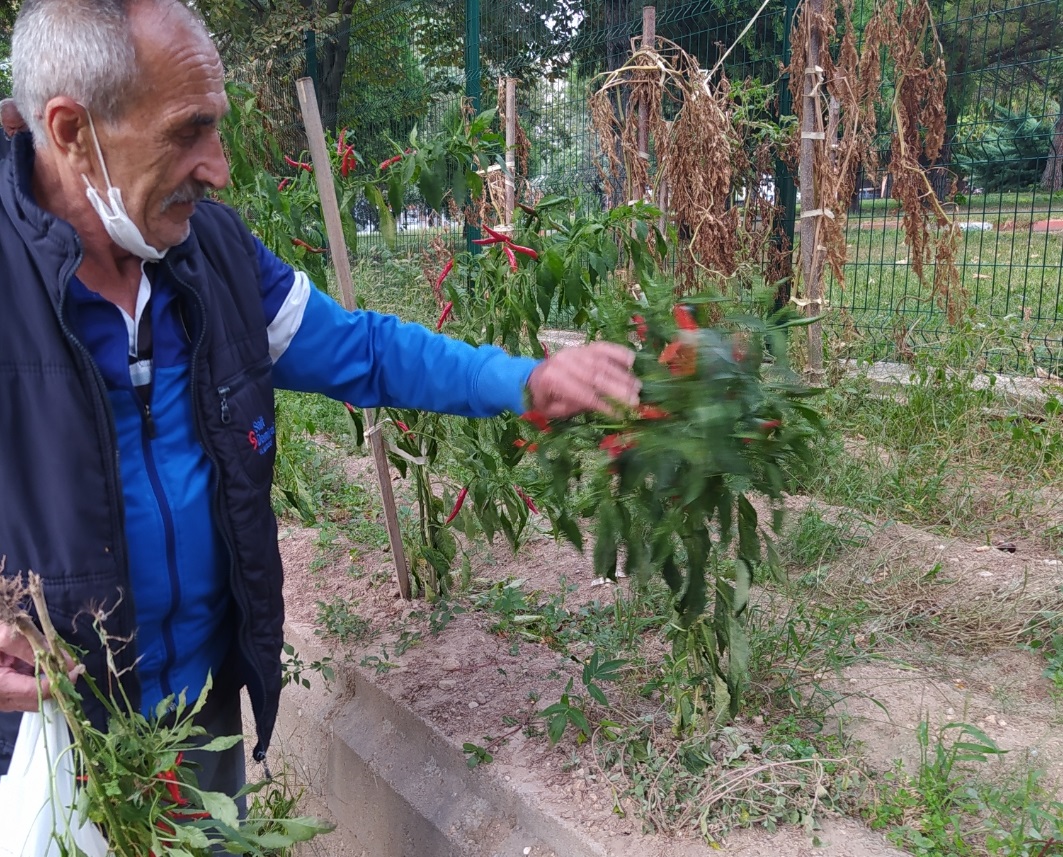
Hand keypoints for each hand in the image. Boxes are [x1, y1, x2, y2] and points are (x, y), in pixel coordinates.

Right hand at [0, 622, 79, 710]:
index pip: (36, 693)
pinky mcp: (3, 696)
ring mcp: (1, 701)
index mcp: (0, 688)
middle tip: (70, 664)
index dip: (59, 681)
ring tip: (55, 662)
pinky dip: (35, 680)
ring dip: (47, 682)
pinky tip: (40, 664)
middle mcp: (0, 701)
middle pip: (37, 700)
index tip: (77, 668)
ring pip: (32, 698)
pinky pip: (24, 693)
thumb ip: (35, 647)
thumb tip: (65, 660)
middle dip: (56, 683)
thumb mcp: (5, 637)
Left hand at [526, 342, 640, 418]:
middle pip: (595, 376)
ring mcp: (574, 351)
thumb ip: (574, 406)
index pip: (582, 393)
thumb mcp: (553, 410)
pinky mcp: (582, 347)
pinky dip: (618, 352)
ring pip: (601, 362)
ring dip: (622, 374)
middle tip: (635, 400)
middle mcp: (563, 361)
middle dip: (617, 389)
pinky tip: (632, 360)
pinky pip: (602, 347)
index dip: (602, 404)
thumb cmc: (543, 398)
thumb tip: (600, 403)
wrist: (531, 377)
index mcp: (552, 379)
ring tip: (637, 386)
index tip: (619, 414)